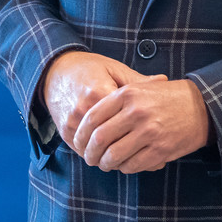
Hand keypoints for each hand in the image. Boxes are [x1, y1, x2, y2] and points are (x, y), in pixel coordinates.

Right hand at [40, 51, 155, 149]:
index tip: (152, 134)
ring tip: (126, 154)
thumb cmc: (91, 68)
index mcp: (99, 92)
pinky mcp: (63, 131)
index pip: (122, 120)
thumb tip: (165, 80)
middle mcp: (83, 110)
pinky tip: (109, 152)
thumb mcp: (115, 69)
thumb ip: (138, 81)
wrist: (56, 71)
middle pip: (108, 140)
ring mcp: (71, 122)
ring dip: (109, 154)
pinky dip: (95, 153)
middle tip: (142, 151)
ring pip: (94, 149)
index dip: (138, 130)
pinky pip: (81, 149)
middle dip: (125, 148)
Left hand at [72, 76, 210, 173]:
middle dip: (90, 154)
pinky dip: (125, 168)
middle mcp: (136, 112)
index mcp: (128, 94)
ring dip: (106, 164)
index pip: (92, 118)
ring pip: (113, 156)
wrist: (202, 107)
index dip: (80, 135)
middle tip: (91, 158)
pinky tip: (126, 164)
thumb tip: (86, 125)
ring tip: (107, 164)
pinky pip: (131, 165)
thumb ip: (115, 101)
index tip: (79, 143)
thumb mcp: (140, 88)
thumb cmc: (167, 98)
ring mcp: (149, 131)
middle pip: (99, 140)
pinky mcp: (160, 149)